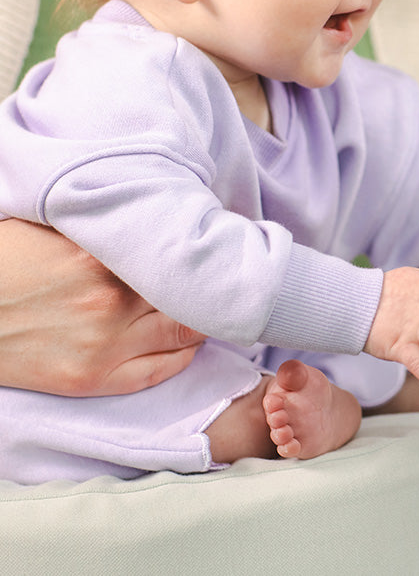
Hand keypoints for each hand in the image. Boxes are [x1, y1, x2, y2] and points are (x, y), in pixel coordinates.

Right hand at [0, 219, 204, 395]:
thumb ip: (111, 224)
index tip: (222, 240)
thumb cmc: (6, 262)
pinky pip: (160, 370)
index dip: (203, 246)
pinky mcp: (90, 380)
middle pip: (190, 293)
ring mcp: (103, 345)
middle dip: (209, 282)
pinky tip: (190, 340)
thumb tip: (164, 208)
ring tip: (211, 303)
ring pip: (185, 332)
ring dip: (203, 316)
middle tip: (226, 272)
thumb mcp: (57, 229)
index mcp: (102, 257)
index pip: (180, 252)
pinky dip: (184, 354)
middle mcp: (111, 302)